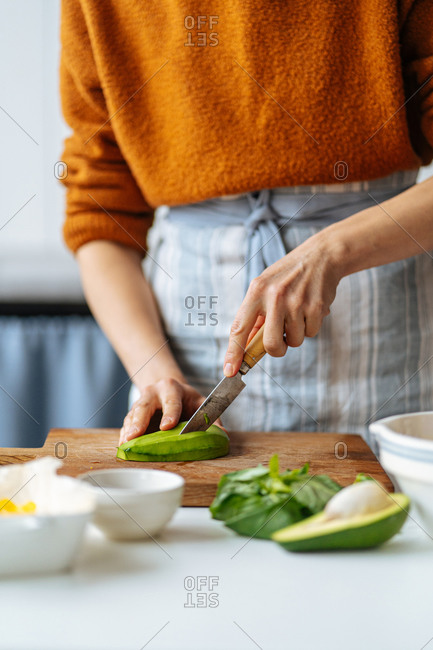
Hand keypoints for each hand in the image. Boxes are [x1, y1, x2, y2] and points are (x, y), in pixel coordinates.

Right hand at [119, 378, 207, 443]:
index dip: (169, 413)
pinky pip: (126, 424)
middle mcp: (152, 393)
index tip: (167, 427)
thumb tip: (223, 435)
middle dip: (139, 421)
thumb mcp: (201, 404)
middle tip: (135, 435)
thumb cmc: (187, 400)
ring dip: (129, 429)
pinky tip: (123, 444)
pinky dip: (124, 434)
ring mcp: (140, 403)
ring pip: (132, 415)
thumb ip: (212, 419)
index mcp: (171, 388)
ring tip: (126, 443)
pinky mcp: (133, 414)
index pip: (171, 401)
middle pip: (144, 406)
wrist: (167, 389)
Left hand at [223, 232, 341, 375]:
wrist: (321, 256)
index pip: (239, 328)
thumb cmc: (287, 276)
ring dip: (296, 334)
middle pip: (270, 344)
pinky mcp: (316, 307)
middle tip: (281, 340)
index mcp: (256, 291)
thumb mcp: (265, 288)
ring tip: (298, 312)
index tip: (229, 371)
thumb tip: (247, 348)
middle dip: (276, 349)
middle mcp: (274, 297)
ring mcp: (296, 302)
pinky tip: (310, 308)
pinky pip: (311, 333)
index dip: (233, 353)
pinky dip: (310, 326)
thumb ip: (255, 317)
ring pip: (294, 341)